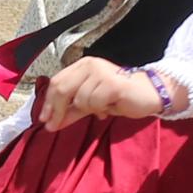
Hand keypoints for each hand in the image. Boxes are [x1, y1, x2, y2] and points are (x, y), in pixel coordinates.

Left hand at [36, 57, 163, 126]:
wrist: (148, 93)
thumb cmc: (118, 97)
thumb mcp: (90, 104)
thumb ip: (72, 110)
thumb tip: (51, 124)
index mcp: (82, 66)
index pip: (57, 82)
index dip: (48, 103)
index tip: (44, 120)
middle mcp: (90, 65)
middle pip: (62, 89)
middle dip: (57, 110)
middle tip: (54, 126)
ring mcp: (101, 72)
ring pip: (80, 99)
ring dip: (89, 110)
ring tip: (103, 108)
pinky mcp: (112, 83)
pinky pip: (95, 102)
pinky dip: (100, 109)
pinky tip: (110, 107)